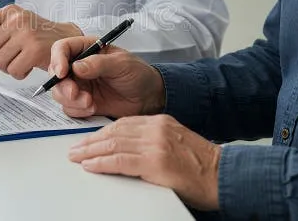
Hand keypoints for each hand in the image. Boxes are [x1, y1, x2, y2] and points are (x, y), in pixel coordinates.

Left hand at [0, 4, 82, 78]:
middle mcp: (17, 19)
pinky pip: (13, 71)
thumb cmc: (38, 35)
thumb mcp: (13, 29)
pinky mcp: (35, 50)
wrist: (67, 39)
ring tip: (23, 58)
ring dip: (9, 67)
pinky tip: (30, 65)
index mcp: (9, 12)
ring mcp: (26, 34)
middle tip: (14, 54)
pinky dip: (20, 73)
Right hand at [49, 36, 165, 118]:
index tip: (62, 73)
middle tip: (76, 93)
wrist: (148, 97)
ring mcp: (79, 85)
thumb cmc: (138, 74)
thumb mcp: (121, 64)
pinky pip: (69, 107)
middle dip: (63, 86)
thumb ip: (99, 64)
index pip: (61, 49)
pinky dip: (77, 110)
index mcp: (87, 49)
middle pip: (55, 73)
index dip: (57, 60)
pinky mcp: (82, 102)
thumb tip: (77, 66)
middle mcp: (79, 66)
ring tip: (90, 103)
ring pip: (59, 92)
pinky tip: (93, 108)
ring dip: (70, 100)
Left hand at [69, 115, 220, 210]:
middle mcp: (156, 129)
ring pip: (113, 144)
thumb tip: (127, 150)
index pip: (123, 123)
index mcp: (160, 122)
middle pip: (114, 132)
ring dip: (90, 152)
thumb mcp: (175, 144)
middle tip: (75, 148)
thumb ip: (153, 142)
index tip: (89, 139)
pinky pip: (119, 160)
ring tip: (76, 157)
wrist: (223, 175)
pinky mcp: (154, 162)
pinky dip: (101, 162)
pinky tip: (90, 165)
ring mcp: (155, 144)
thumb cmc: (202, 166)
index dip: (102, 132)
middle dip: (91, 141)